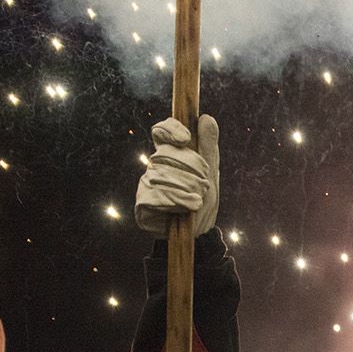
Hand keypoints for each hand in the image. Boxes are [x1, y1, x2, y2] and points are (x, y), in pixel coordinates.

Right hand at [135, 114, 219, 236]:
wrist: (199, 233)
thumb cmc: (203, 200)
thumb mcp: (211, 173)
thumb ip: (208, 147)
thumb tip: (206, 118)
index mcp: (169, 155)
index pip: (161, 132)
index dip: (170, 130)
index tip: (185, 138)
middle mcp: (154, 166)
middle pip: (168, 154)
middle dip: (192, 169)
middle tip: (203, 185)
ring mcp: (146, 184)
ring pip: (165, 175)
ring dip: (187, 188)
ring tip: (197, 201)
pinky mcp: (142, 204)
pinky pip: (157, 195)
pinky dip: (177, 202)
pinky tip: (187, 208)